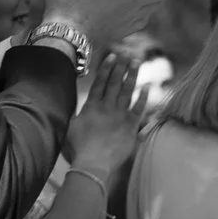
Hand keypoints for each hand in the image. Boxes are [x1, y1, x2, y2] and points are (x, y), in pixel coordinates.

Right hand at [66, 53, 139, 179]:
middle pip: (115, 83)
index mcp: (91, 107)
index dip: (106, 68)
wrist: (92, 164)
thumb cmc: (78, 149)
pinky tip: (147, 87)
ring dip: (132, 76)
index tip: (112, 57)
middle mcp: (106, 108)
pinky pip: (139, 109)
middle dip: (121, 68)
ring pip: (127, 91)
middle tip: (127, 55)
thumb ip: (74, 116)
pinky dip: (143, 97)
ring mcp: (120, 116)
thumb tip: (74, 109)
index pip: (100, 83)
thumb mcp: (70, 128)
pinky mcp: (131, 126)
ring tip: (137, 63)